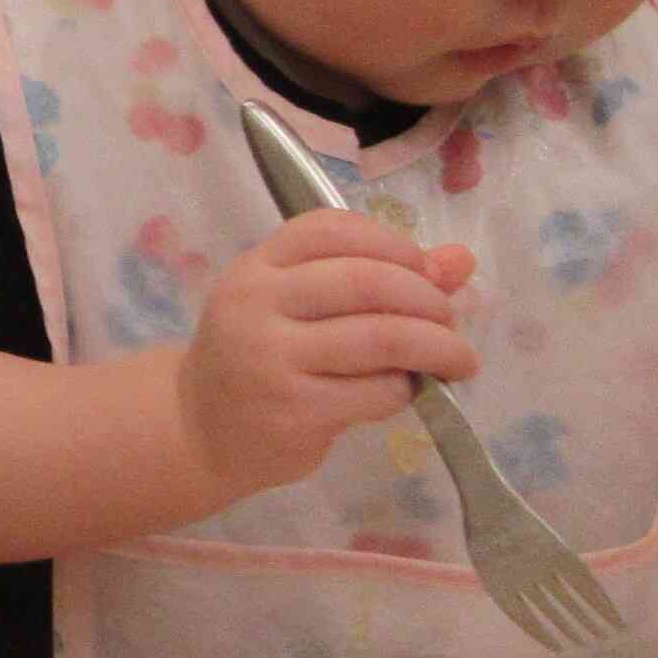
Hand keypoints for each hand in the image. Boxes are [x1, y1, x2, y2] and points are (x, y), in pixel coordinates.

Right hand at [175, 209, 480, 505]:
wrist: (196, 428)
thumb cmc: (257, 358)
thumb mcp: (298, 306)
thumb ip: (374, 276)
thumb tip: (461, 260)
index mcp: (256, 267)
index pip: (333, 230)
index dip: (394, 244)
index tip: (424, 271)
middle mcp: (257, 304)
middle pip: (368, 281)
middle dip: (429, 299)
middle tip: (450, 321)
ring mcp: (271, 358)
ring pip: (382, 337)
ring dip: (437, 348)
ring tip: (457, 360)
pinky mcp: (293, 411)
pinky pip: (376, 391)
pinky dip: (406, 389)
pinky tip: (407, 391)